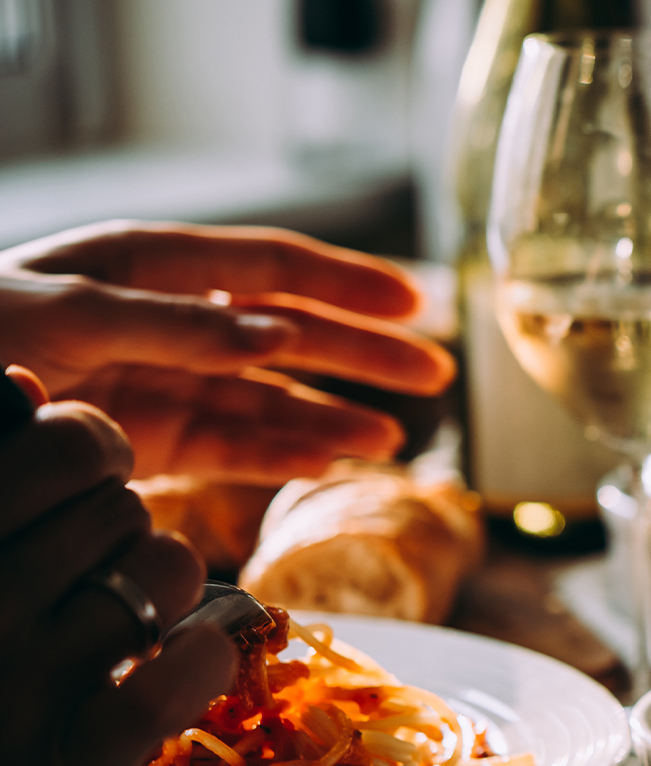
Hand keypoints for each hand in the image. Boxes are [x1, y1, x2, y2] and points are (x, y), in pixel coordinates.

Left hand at [0, 221, 454, 484]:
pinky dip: (285, 457)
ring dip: (334, 416)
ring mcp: (163, 385)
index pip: (269, 268)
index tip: (413, 305)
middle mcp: (169, 322)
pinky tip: (334, 462)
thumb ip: (173, 323)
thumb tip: (276, 334)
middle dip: (363, 356)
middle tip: (435, 376)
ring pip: (272, 399)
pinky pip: (235, 449)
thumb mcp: (65, 315)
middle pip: (289, 335)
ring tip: (393, 440)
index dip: (345, 284)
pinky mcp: (151, 444)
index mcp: (149, 266)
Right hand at [0, 367, 236, 765]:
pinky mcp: (73, 763)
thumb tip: (23, 382)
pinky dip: (200, 656)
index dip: (92, 446)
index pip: (65, 442)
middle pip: (123, 504)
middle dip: (116, 519)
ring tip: (118, 612)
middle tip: (86, 557)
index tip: (80, 473)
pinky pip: (185, 671)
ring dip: (159, 584)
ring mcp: (23, 683)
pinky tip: (177, 660)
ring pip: (167, 570)